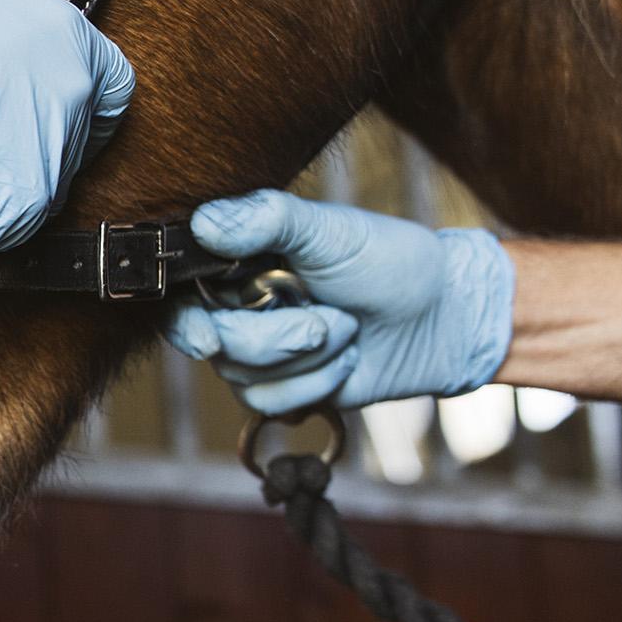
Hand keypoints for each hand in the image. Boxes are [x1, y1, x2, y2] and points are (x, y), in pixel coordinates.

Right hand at [0, 0, 135, 249]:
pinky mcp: (18, 210)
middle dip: (32, 143)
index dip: (85, 107)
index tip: (62, 117)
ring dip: (2, 180)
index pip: (113, 89)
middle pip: (73, 143)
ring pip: (39, 186)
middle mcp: (74, 102)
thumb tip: (24, 72)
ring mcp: (50, 160)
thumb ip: (25, 47)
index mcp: (73, 45)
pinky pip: (6, 222)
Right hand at [163, 190, 516, 414]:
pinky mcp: (282, 389)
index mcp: (237, 262)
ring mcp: (256, 352)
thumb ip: (268, 219)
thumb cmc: (391, 263)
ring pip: (241, 377)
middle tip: (325, 322)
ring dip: (306, 360)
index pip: (179, 294)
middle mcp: (236, 307)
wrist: (442, 318)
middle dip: (274, 339)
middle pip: (212, 342)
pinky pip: (271, 402)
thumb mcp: (332, 230)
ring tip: (346, 331)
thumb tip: (204, 221)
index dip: (186, 321)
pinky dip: (316, 385)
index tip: (208, 337)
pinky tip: (345, 361)